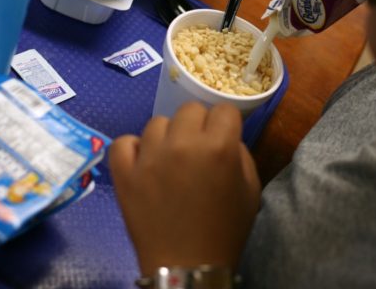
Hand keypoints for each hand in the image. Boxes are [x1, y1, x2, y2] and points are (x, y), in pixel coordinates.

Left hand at [110, 102, 260, 276]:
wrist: (187, 266)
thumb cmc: (225, 230)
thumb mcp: (251, 190)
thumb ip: (239, 153)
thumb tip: (223, 135)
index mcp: (219, 147)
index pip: (223, 109)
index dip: (225, 124)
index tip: (222, 137)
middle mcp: (182, 144)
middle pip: (189, 109)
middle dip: (197, 125)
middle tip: (196, 148)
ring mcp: (149, 157)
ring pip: (157, 122)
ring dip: (166, 137)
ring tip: (168, 160)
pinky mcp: (124, 172)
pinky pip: (124, 141)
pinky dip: (133, 149)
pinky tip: (143, 162)